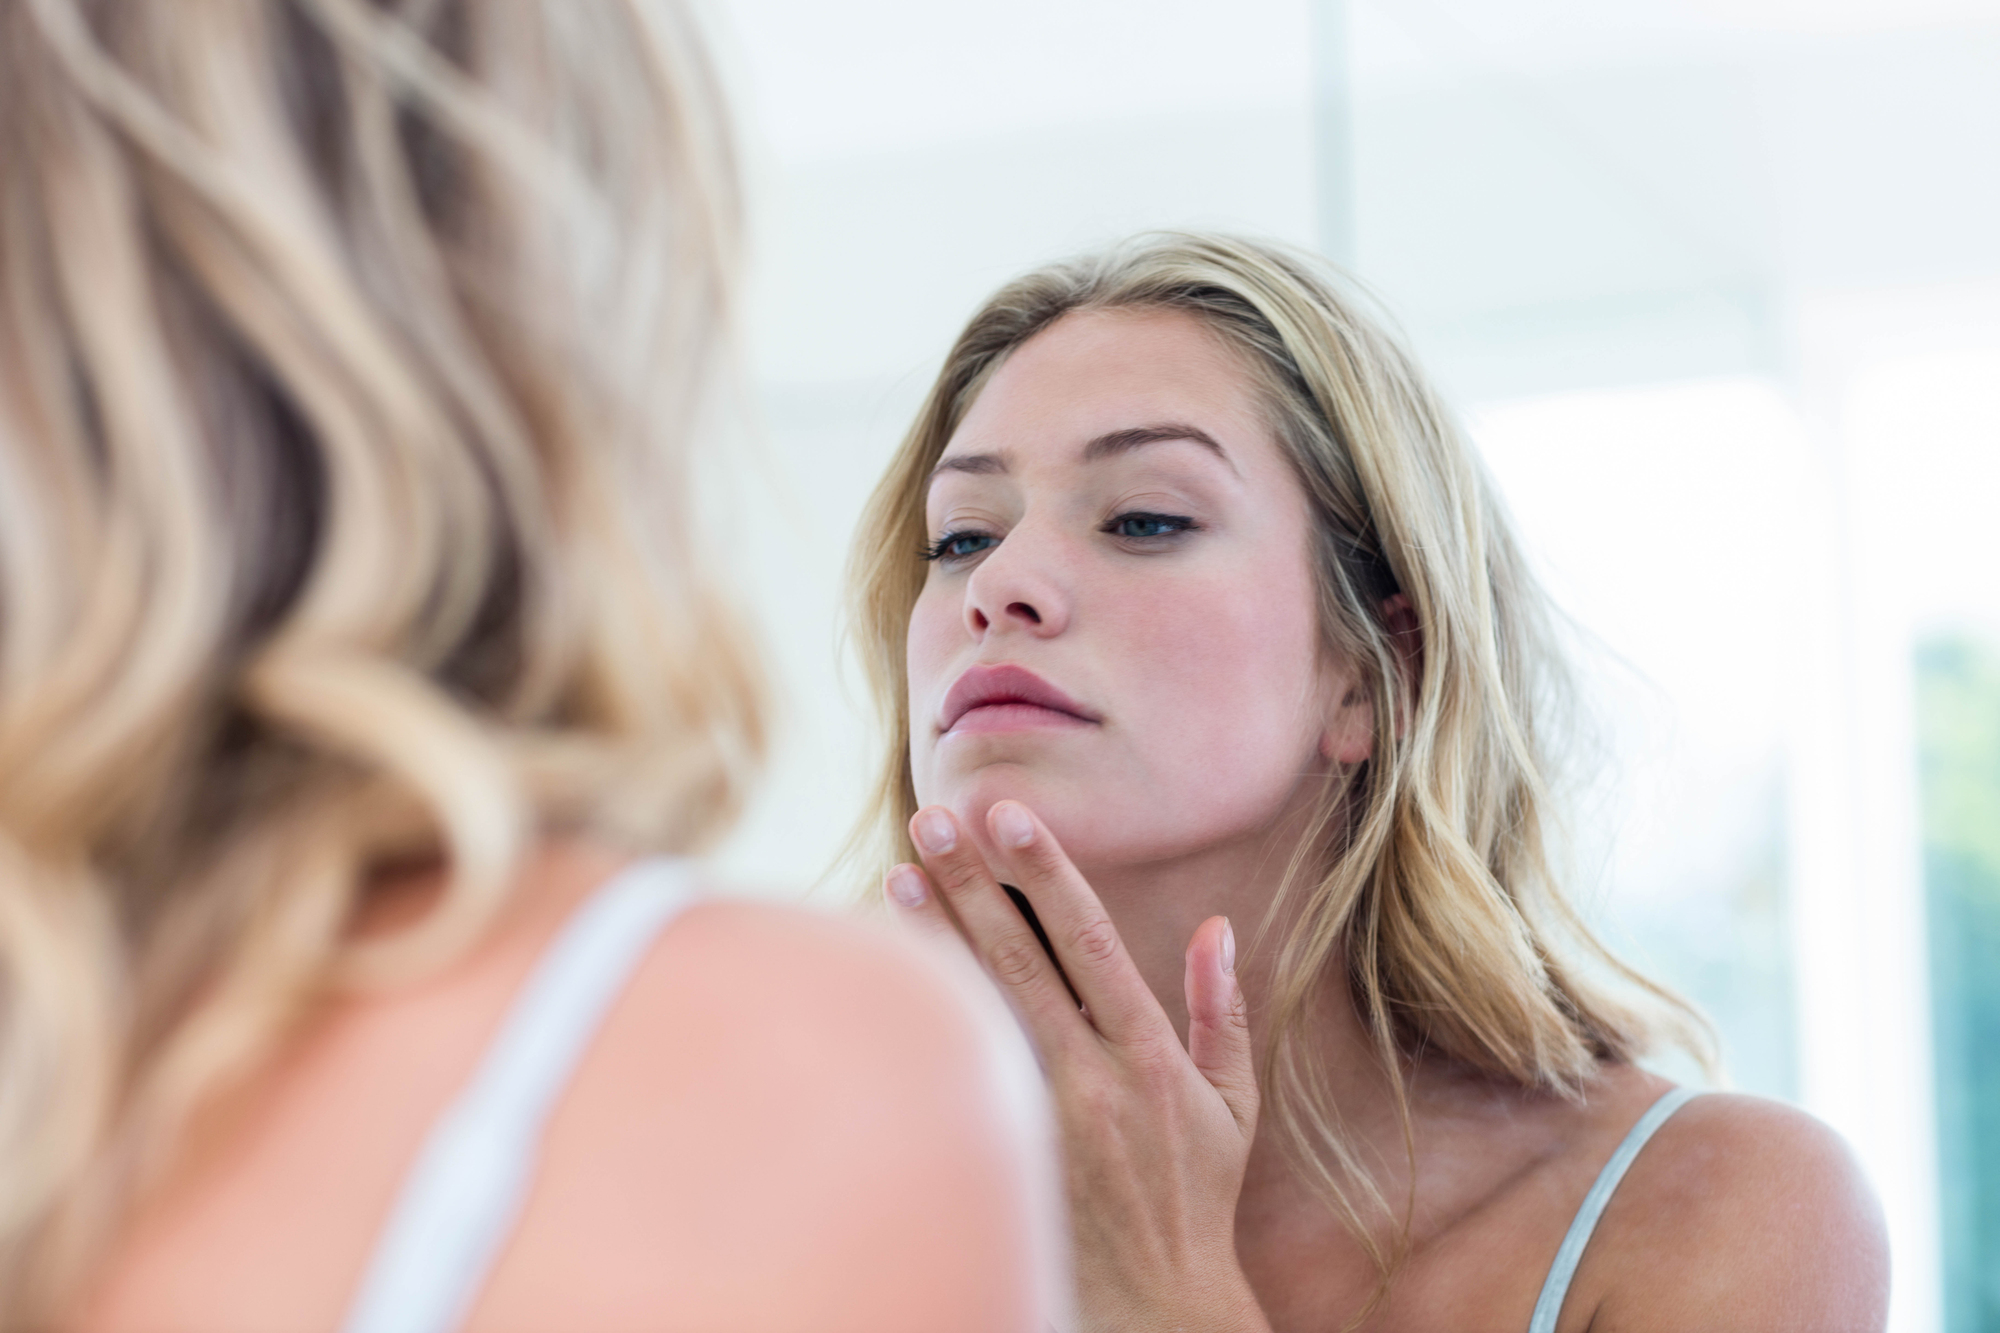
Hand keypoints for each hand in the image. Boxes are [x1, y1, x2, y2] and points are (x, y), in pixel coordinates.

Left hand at [885, 800, 1270, 1332]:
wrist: (1155, 1302)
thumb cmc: (1196, 1196)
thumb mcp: (1233, 1104)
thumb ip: (1222, 1012)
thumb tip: (1217, 927)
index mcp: (1149, 1057)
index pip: (1090, 941)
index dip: (1047, 873)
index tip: (1012, 814)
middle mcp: (1090, 1078)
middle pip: (1019, 961)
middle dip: (974, 882)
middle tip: (934, 817)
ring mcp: (1040, 1118)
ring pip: (978, 1011)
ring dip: (935, 939)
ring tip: (898, 871)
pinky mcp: (1007, 1151)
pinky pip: (962, 1068)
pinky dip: (931, 1015)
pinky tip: (894, 971)